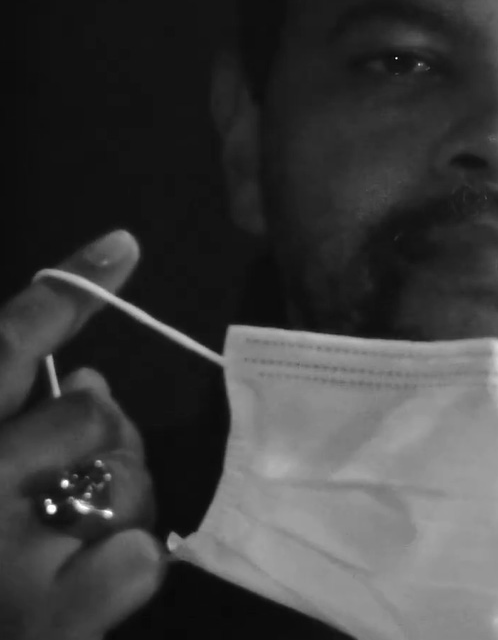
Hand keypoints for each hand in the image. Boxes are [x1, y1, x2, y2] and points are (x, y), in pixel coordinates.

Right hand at [0, 231, 164, 639]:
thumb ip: (17, 415)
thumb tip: (85, 375)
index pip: (5, 348)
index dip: (67, 292)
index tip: (125, 245)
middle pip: (88, 415)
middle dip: (106, 435)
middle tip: (79, 471)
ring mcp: (4, 557)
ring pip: (122, 481)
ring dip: (124, 501)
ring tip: (80, 537)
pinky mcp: (43, 619)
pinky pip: (134, 561)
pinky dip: (132, 563)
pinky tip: (105, 572)